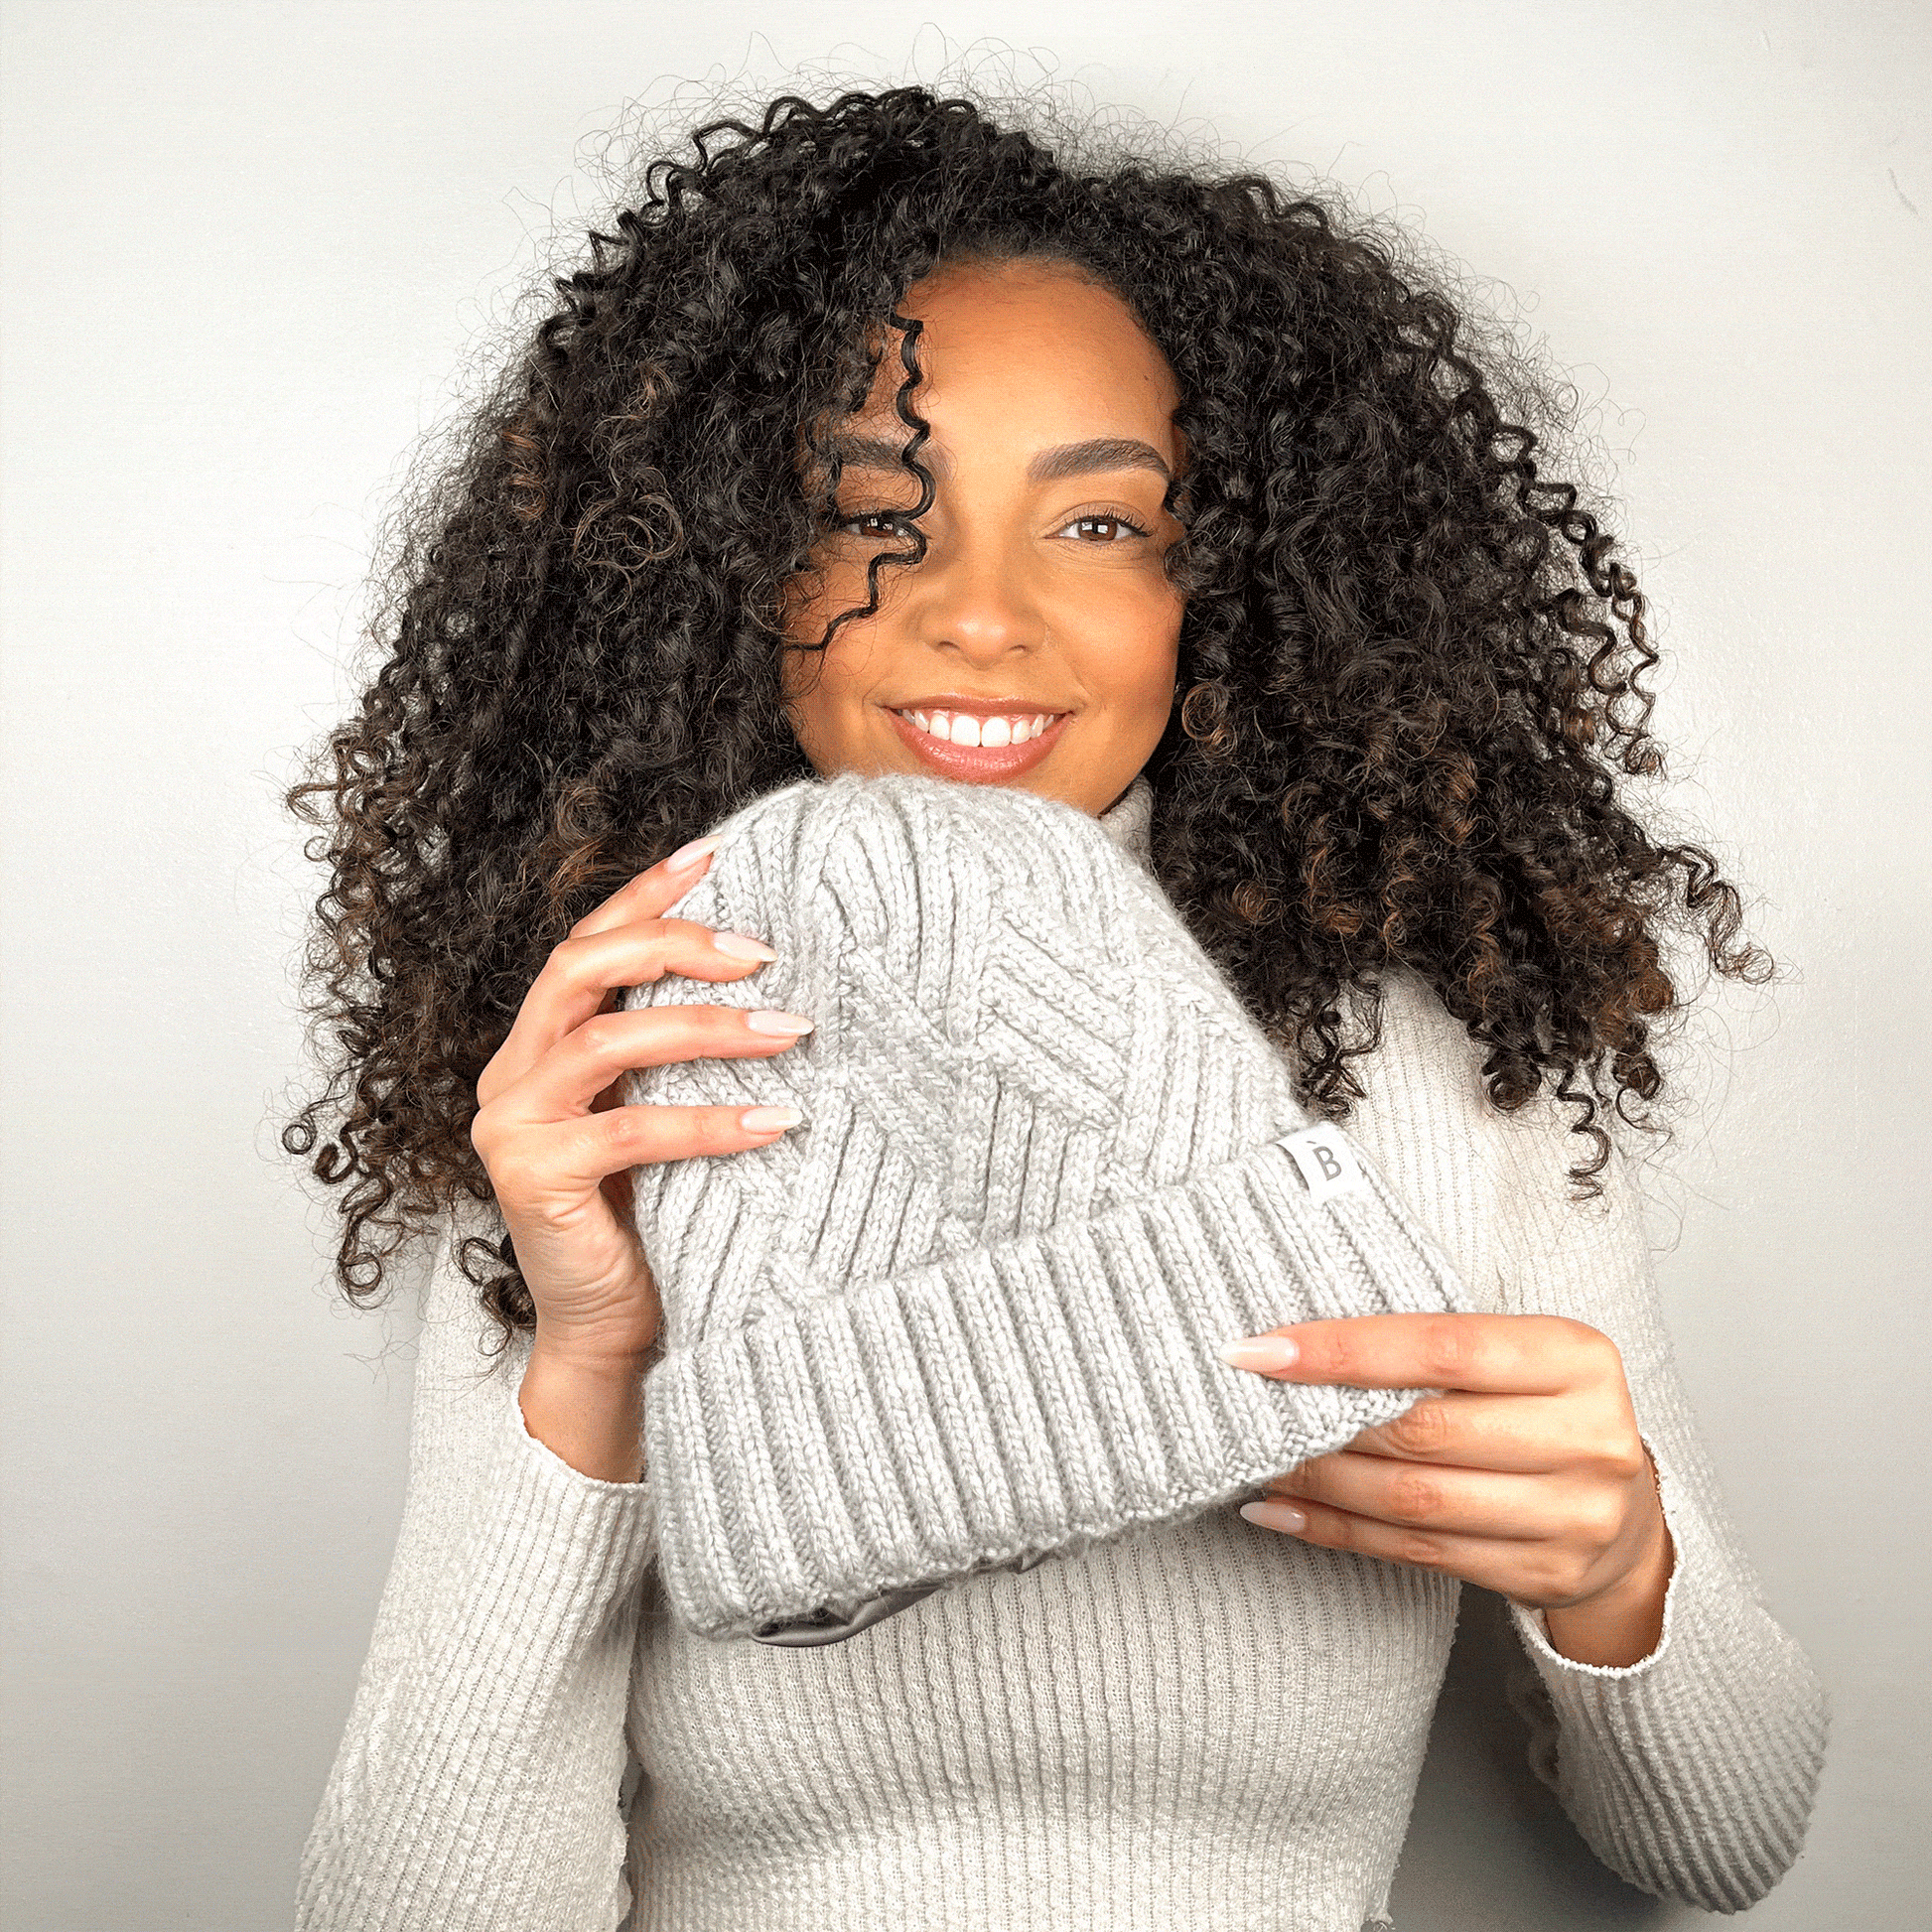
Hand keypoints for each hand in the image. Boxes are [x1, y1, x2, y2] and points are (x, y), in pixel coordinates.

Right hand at [470, 833, 813, 1366]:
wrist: (605, 1333)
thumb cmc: (648, 1220)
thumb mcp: (656, 1117)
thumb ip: (671, 1054)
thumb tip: (768, 980)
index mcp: (539, 1046)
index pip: (585, 944)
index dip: (643, 894)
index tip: (714, 854)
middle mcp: (512, 1073)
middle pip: (582, 969)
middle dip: (675, 945)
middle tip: (765, 952)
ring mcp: (513, 1125)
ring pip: (611, 1042)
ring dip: (710, 1028)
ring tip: (793, 1031)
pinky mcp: (534, 1178)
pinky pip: (634, 1133)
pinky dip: (712, 1121)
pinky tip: (778, 1120)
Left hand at [1219, 1313, 1673, 1666]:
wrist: (1627, 1515)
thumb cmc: (1543, 1412)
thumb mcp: (1518, 1357)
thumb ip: (1435, 1347)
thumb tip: (1301, 1339)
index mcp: (1576, 1357)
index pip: (1441, 1346)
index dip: (1344, 1350)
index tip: (1261, 1350)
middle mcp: (1588, 1436)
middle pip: (1423, 1430)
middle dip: (1320, 1420)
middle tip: (1246, 1407)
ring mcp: (1573, 1515)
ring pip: (1413, 1500)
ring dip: (1319, 1481)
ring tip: (1255, 1458)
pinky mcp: (1544, 1572)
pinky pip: (1416, 1552)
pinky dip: (1336, 1531)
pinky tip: (1282, 1509)